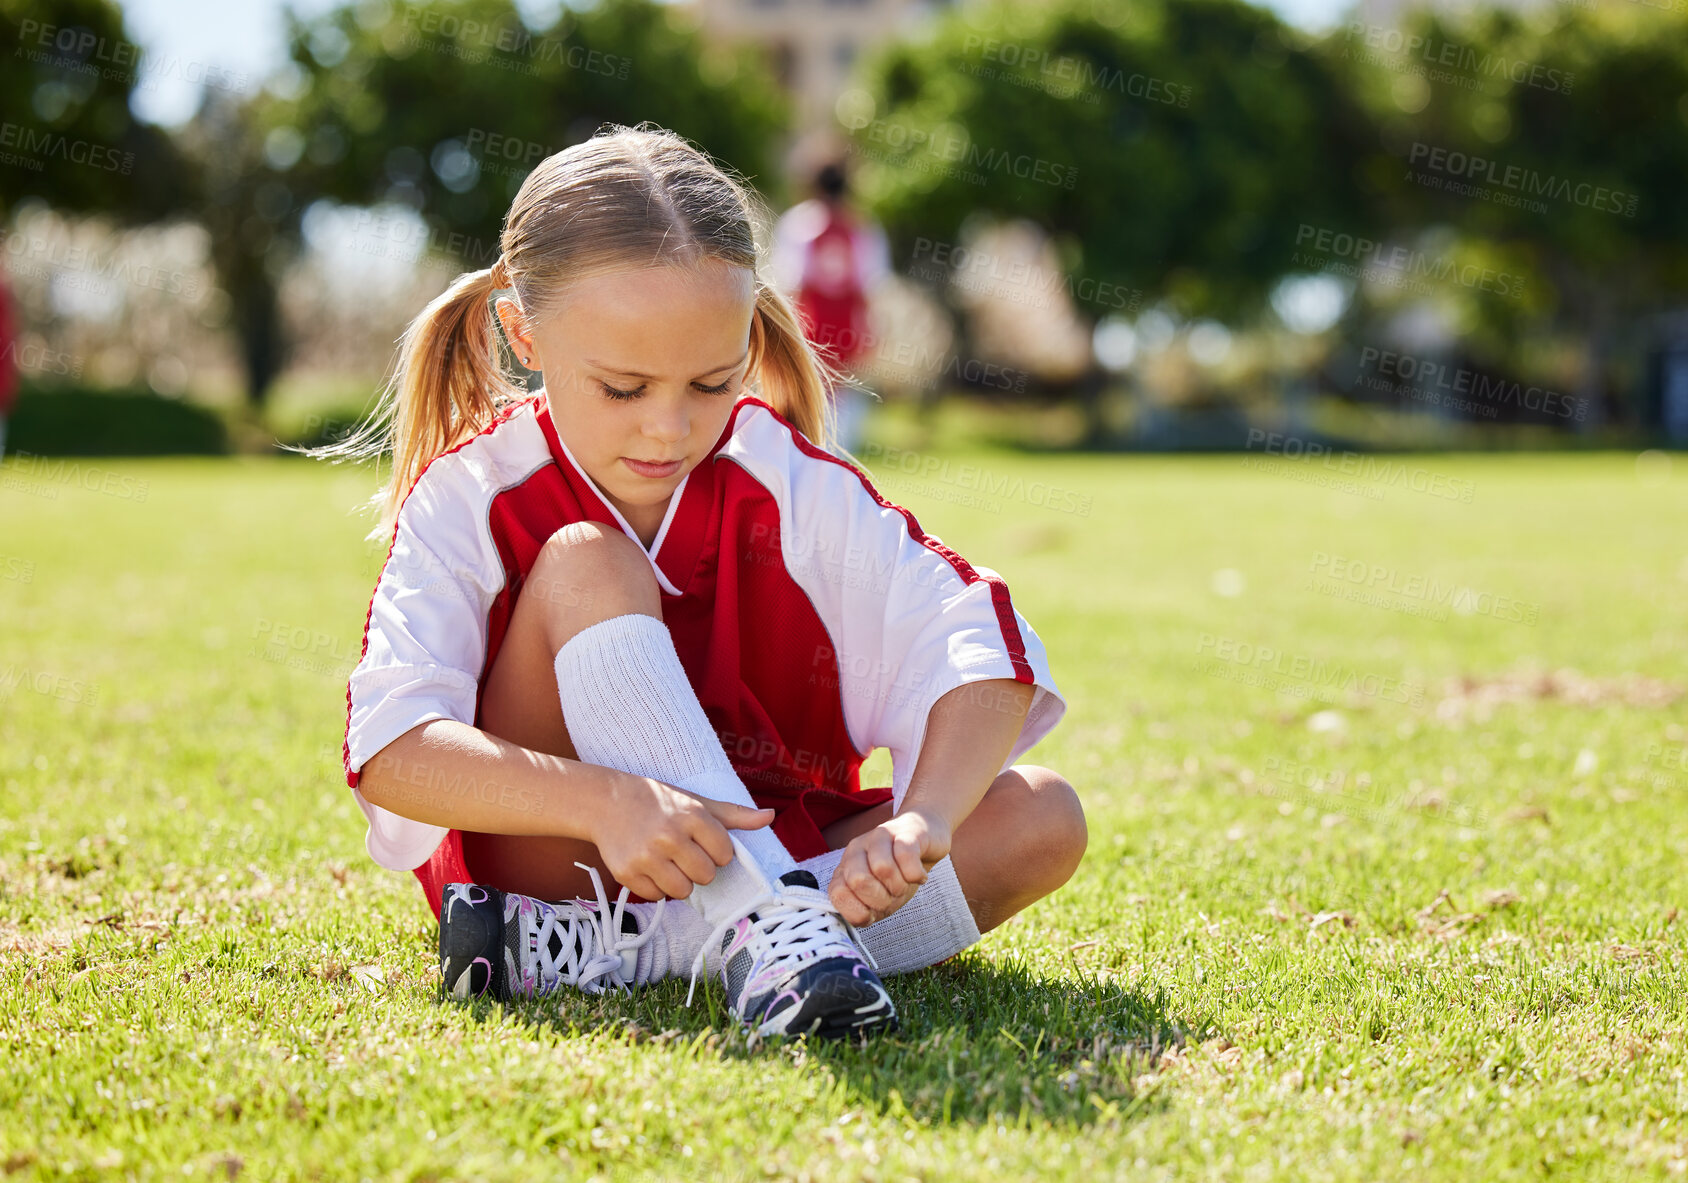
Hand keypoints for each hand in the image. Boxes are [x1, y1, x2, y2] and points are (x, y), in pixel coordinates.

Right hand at [594, 774, 774, 901]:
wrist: (606, 802)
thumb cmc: (659, 802)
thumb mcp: (697, 802)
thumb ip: (734, 815)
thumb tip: (770, 816)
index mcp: (692, 816)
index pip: (724, 855)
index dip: (716, 853)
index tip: (701, 843)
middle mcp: (669, 835)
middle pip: (706, 876)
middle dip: (698, 869)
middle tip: (682, 853)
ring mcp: (646, 856)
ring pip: (682, 891)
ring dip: (679, 882)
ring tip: (667, 862)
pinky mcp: (626, 873)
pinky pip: (656, 897)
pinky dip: (655, 888)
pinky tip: (648, 867)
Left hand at [829, 808, 951, 926]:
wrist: (925, 833)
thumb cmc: (900, 869)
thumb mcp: (879, 893)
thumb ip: (863, 907)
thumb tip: (860, 919)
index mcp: (846, 867)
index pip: (837, 894)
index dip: (860, 910)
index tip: (876, 908)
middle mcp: (858, 848)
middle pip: (859, 881)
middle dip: (882, 899)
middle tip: (894, 895)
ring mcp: (880, 836)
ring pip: (883, 868)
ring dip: (900, 885)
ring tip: (907, 882)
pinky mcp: (906, 831)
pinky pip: (906, 855)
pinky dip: (916, 874)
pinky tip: (919, 876)